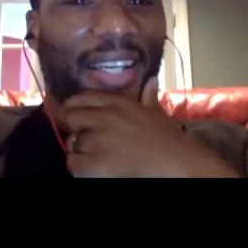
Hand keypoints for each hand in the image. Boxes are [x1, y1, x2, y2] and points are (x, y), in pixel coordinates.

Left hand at [61, 77, 238, 177]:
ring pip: (72, 142)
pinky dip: (78, 166)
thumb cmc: (169, 137)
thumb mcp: (157, 112)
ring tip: (92, 154)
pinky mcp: (96, 162)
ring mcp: (99, 140)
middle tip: (84, 136)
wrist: (175, 161)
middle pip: (72, 117)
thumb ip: (149, 96)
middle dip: (76, 127)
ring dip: (80, 148)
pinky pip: (73, 162)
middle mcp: (105, 117)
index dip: (74, 104)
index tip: (72, 111)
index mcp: (119, 103)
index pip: (84, 97)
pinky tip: (90, 167)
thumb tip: (151, 80)